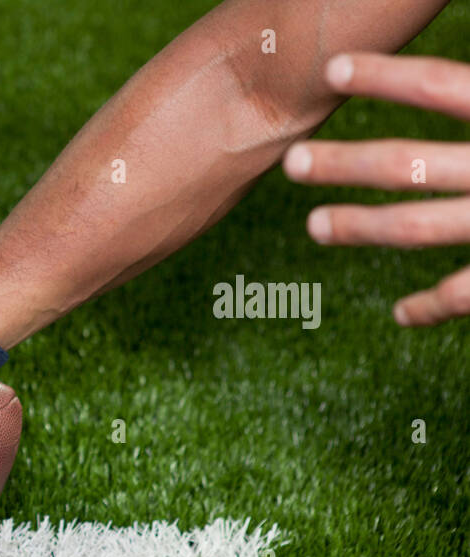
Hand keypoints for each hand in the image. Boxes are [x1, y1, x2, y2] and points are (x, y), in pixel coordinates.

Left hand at [283, 53, 469, 325]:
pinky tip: (401, 314)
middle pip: (412, 164)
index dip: (387, 77)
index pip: (443, 89)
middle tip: (290, 162)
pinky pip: (467, 294)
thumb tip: (460, 56)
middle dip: (346, 164)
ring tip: (314, 226)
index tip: (335, 69)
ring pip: (422, 227)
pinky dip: (431, 306)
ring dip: (363, 227)